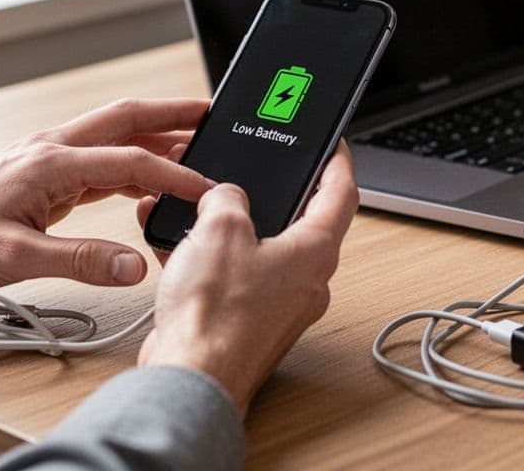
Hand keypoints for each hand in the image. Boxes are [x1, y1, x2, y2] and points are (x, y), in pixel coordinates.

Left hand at [0, 98, 214, 312]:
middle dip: (172, 115)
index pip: (131, 161)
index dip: (176, 175)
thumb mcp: (16, 260)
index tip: (208, 190)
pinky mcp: (39, 177)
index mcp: (50, 163)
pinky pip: (96, 160)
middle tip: (213, 114)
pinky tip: (143, 178)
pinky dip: (129, 162)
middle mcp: (50, 151)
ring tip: (193, 142)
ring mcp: (44, 160)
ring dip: (153, 136)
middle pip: (125, 120)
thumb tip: (135, 264)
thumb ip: (81, 261)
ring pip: (112, 137)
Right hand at [135, 144, 358, 416]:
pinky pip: (237, 278)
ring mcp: (280, 306)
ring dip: (231, 230)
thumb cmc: (215, 316)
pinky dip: (213, 260)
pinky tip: (181, 249)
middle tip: (259, 172)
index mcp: (316, 251)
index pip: (342, 192)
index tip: (333, 144)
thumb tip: (223, 196)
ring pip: (263, 252)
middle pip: (301, 223)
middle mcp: (307, 281)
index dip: (337, 160)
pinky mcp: (250, 324)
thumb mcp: (219, 229)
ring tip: (201, 210)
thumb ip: (227, 196)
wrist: (190, 378)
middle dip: (273, 195)